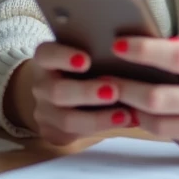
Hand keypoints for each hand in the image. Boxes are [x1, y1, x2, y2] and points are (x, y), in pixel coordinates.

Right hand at [3, 42, 132, 145]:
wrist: (60, 95)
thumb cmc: (84, 66)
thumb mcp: (86, 52)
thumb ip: (101, 50)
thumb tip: (136, 43)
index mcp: (46, 59)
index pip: (46, 54)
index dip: (63, 57)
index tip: (85, 60)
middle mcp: (41, 85)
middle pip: (56, 91)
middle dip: (86, 92)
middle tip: (114, 91)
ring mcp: (44, 111)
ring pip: (66, 119)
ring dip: (97, 118)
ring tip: (125, 114)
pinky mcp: (52, 132)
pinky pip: (74, 135)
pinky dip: (102, 129)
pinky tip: (125, 122)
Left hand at [108, 24, 178, 163]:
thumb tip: (166, 40)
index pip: (175, 57)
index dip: (142, 50)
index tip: (119, 46)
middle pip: (160, 98)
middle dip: (127, 88)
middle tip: (108, 79)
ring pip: (162, 126)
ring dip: (135, 113)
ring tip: (123, 100)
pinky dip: (162, 128)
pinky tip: (150, 116)